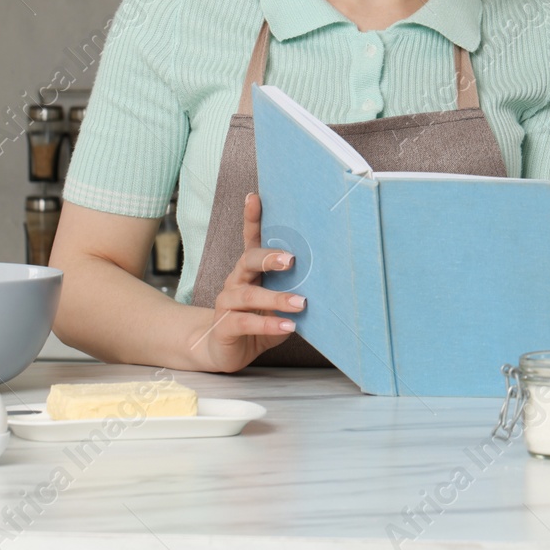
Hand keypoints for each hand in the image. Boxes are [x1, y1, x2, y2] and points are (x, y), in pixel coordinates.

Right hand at [191, 193, 305, 372]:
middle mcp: (235, 281)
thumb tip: (326, 283)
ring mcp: (227, 303)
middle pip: (247, 261)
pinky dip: (268, 324)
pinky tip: (287, 326)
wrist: (224, 351)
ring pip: (249, 295)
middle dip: (269, 257)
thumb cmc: (256, 323)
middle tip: (291, 259)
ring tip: (300, 303)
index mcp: (249, 271)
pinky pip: (244, 322)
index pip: (250, 241)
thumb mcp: (276, 306)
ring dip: (277, 298)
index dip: (251, 219)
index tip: (255, 198)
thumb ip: (293, 293)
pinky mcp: (224, 326)